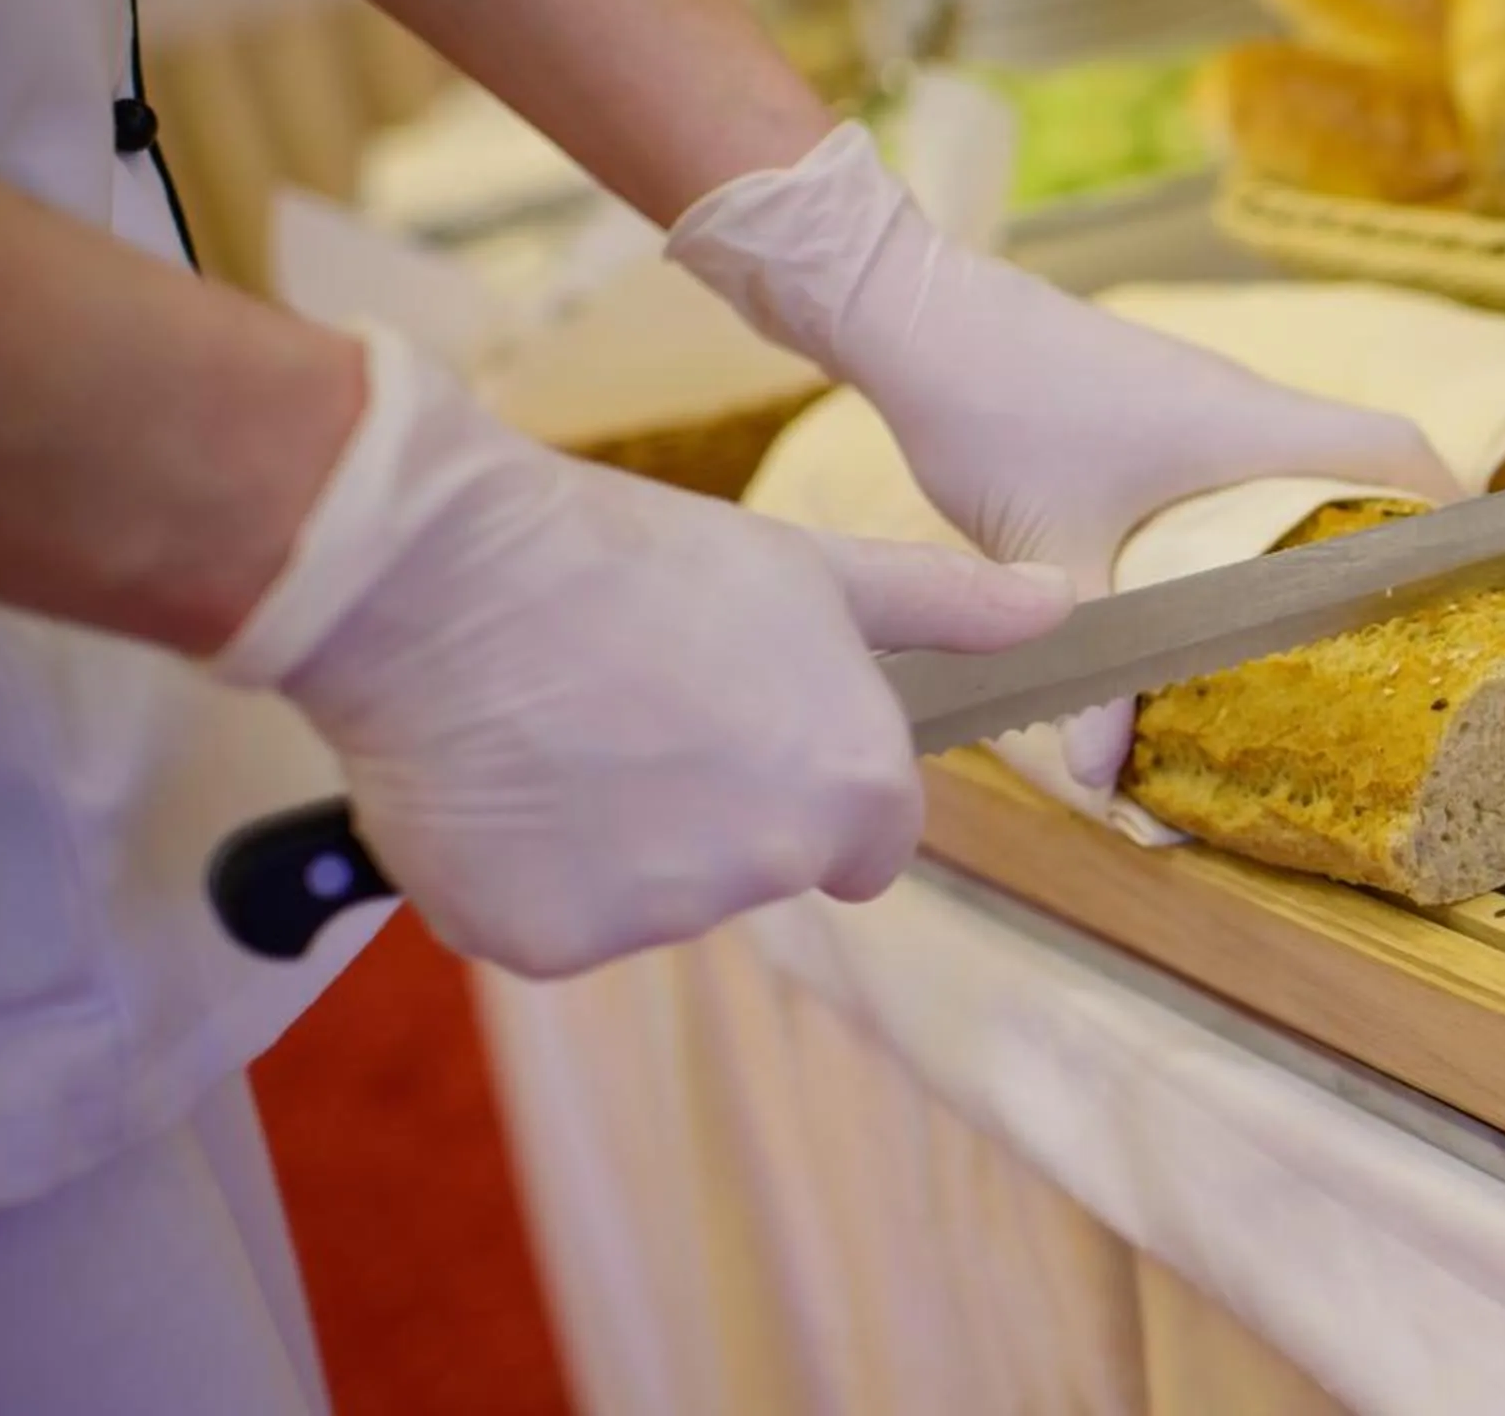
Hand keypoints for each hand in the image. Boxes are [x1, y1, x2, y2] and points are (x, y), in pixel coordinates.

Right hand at [211, 330, 1074, 977]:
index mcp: (853, 787)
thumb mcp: (814, 572)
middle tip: (641, 711)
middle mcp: (771, 867)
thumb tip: (1059, 606)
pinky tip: (509, 782)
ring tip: (568, 731)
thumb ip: (948, 609)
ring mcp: (656, 916)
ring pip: (657, 900)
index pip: (872, 843)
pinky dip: (532, 876)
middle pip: (762, 868)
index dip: (813, 782)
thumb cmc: (637, 559)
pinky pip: (557, 926)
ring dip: (622, 844)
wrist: (445, 578)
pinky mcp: (546, 945)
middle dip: (716, 810)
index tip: (748, 731)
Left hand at [668, 125, 1461, 792]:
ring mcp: (1200, 392)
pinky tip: (1217, 577)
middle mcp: (1244, 400)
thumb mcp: (1045, 553)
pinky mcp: (1156, 397)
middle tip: (1403, 623)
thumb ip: (1090, 664)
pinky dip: (1257, 509)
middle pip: (1363, 457)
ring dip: (1320, 522)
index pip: (1397, 451)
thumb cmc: (997, 411)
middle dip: (1394, 533)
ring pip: (1297, 458)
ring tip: (1323, 618)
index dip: (1455, 510)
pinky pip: (1242, 457)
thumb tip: (1105, 777)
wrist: (918, 315)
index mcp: (1250, 428)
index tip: (1482, 576)